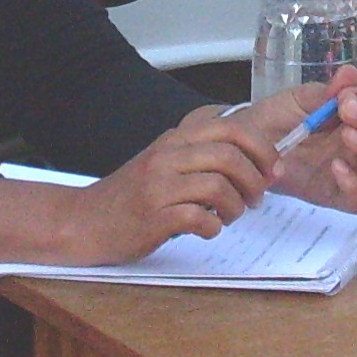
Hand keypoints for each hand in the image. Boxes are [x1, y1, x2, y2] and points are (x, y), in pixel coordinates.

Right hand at [19, 106, 278, 265]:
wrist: (84, 221)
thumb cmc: (131, 197)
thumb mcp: (165, 163)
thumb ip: (202, 156)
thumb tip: (255, 161)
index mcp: (175, 139)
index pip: (232, 126)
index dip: (262, 147)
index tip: (272, 168)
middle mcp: (168, 155)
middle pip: (231, 155)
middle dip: (255, 179)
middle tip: (256, 198)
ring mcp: (159, 185)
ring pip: (219, 186)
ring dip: (236, 207)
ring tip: (229, 216)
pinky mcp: (153, 216)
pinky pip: (199, 217)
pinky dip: (213, 227)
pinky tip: (206, 230)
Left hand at [238, 66, 356, 210]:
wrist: (248, 143)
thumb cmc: (279, 117)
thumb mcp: (301, 99)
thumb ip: (327, 91)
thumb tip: (350, 73)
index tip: (346, 97)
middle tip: (346, 113)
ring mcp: (354, 173)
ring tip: (346, 136)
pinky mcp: (336, 197)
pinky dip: (355, 186)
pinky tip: (335, 167)